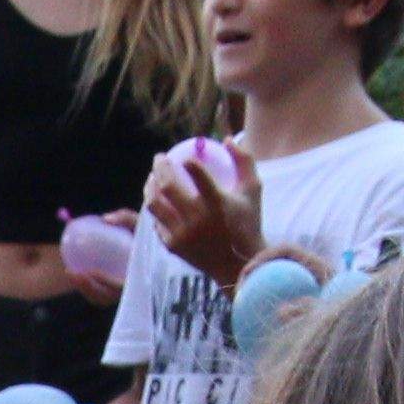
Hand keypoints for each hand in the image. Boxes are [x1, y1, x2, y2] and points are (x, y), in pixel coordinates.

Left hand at [150, 142, 261, 286]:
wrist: (237, 264)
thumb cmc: (247, 222)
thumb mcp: (253, 190)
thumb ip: (244, 161)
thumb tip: (228, 139)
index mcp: (218, 204)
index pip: (199, 176)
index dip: (188, 163)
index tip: (184, 157)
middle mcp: (197, 219)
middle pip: (167, 186)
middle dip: (160, 167)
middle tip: (160, 158)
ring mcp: (182, 234)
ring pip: (154, 204)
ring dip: (149, 186)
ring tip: (152, 177)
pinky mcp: (173, 246)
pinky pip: (157, 221)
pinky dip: (156, 207)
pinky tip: (157, 198)